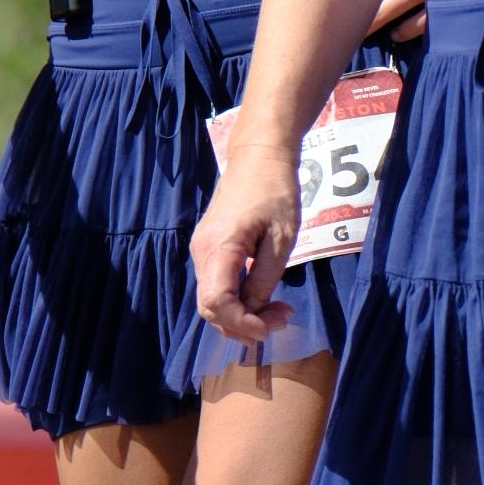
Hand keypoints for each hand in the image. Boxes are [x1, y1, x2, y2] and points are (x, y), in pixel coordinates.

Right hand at [191, 147, 302, 342]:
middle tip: (282, 320)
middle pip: (209, 308)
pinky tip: (262, 299)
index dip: (241, 323)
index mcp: (218, 247)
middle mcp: (202, 252)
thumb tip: (253, 310)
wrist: (259, 156)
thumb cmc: (275, 191)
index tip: (271, 327)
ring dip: (242, 316)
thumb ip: (264, 278)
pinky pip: (216, 286)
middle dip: (244, 325)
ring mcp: (201, 250)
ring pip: (211, 301)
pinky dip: (237, 302)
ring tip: (278, 311)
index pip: (216, 303)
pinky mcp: (208, 249)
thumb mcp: (281, 239)